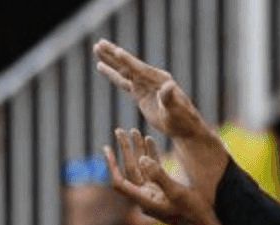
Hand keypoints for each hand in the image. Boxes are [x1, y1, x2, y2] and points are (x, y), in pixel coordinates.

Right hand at [93, 40, 229, 191]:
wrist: (184, 127)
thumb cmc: (182, 120)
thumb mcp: (175, 110)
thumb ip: (170, 98)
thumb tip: (169, 85)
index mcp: (159, 80)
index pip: (140, 68)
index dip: (128, 61)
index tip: (117, 51)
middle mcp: (151, 78)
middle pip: (129, 64)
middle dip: (114, 54)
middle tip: (99, 42)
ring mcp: (144, 85)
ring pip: (123, 70)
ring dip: (110, 60)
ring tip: (96, 47)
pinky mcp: (140, 93)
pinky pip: (123, 81)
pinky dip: (112, 74)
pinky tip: (101, 66)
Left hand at [104, 128, 220, 224]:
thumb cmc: (194, 213)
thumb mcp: (178, 193)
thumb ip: (160, 176)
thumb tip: (142, 159)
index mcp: (145, 199)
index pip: (120, 182)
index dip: (111, 165)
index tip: (107, 148)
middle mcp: (146, 197)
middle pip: (130, 170)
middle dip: (125, 150)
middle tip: (120, 130)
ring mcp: (154, 194)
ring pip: (141, 169)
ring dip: (138, 150)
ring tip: (134, 132)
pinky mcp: (163, 191)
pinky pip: (153, 171)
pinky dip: (151, 156)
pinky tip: (150, 141)